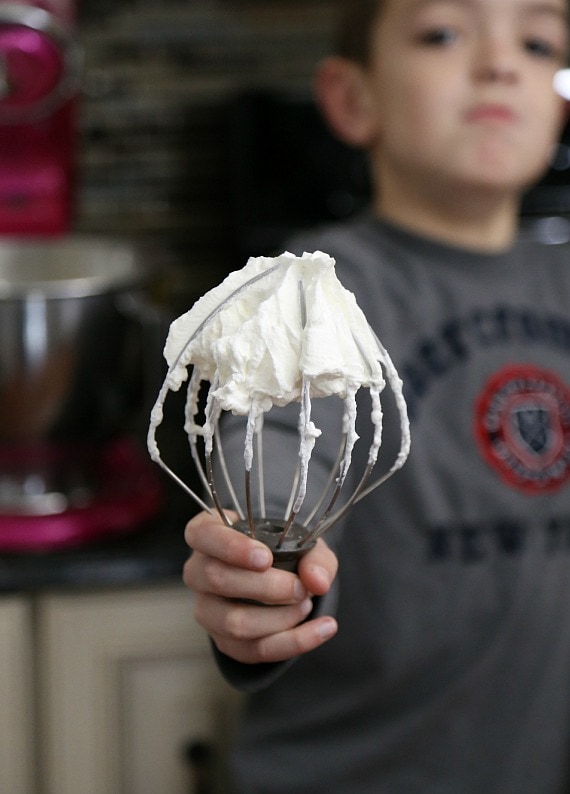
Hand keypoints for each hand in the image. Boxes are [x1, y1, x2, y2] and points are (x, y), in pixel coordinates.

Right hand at [183, 510, 338, 663]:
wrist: (282, 581)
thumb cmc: (282, 552)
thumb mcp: (303, 543)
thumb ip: (314, 557)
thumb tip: (317, 581)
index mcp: (207, 534)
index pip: (203, 535)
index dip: (231, 547)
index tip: (265, 558)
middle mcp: (198, 571)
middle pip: (217, 580)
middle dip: (266, 587)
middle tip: (300, 588)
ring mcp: (206, 609)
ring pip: (232, 622)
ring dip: (279, 618)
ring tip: (307, 605)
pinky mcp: (223, 641)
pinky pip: (253, 650)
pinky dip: (293, 642)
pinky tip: (321, 629)